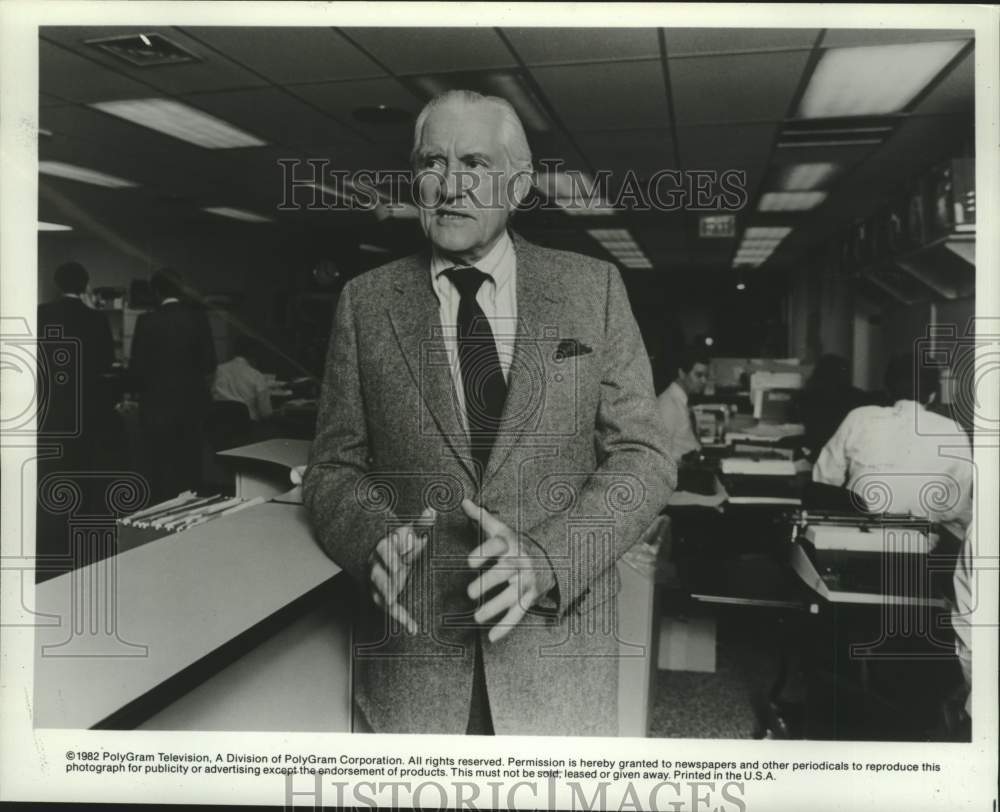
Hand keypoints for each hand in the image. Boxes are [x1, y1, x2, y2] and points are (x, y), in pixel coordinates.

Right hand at [369, 507, 435, 633]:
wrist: (382, 553)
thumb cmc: (402, 542)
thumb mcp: (411, 531)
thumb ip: (421, 523)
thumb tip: (432, 510)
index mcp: (385, 548)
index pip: (387, 549)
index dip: (395, 551)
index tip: (406, 552)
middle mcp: (378, 565)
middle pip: (379, 572)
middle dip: (387, 576)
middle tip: (395, 580)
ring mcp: (379, 582)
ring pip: (379, 590)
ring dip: (386, 596)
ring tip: (393, 602)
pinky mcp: (383, 596)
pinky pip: (389, 608)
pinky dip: (400, 618)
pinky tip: (412, 627)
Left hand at [463, 498, 555, 642]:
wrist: (551, 556)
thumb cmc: (515, 543)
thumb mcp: (501, 529)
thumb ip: (481, 517)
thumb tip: (462, 501)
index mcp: (510, 543)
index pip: (496, 546)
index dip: (484, 553)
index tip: (469, 562)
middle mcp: (519, 561)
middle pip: (504, 572)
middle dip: (488, 583)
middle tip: (469, 593)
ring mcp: (526, 581)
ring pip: (511, 596)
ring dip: (494, 608)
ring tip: (476, 617)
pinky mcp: (530, 597)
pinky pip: (518, 614)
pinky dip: (506, 627)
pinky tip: (492, 638)